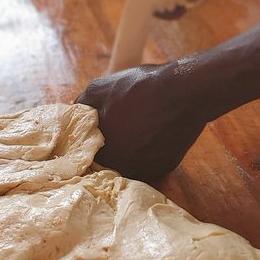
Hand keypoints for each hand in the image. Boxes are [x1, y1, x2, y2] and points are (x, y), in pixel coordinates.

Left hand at [77, 62, 205, 181]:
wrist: (184, 92)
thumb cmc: (138, 89)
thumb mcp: (99, 89)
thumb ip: (82, 106)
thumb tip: (75, 113)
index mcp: (103, 154)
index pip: (88, 154)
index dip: (90, 140)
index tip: (98, 127)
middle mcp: (124, 169)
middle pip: (110, 160)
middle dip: (111, 144)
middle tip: (119, 124)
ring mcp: (148, 171)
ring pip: (131, 162)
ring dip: (131, 148)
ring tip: (138, 125)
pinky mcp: (166, 167)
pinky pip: (151, 160)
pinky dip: (150, 149)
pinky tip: (155, 130)